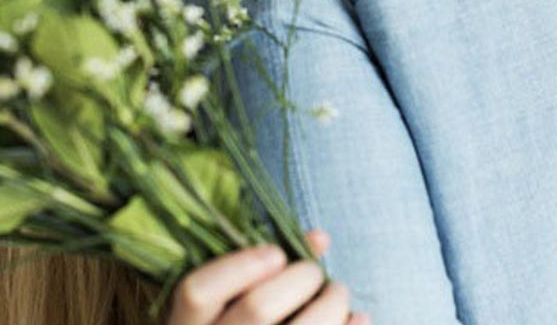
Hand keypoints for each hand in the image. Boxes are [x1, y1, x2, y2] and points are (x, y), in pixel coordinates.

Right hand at [165, 229, 370, 323]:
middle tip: (315, 274)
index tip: (276, 253)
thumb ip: (259, 269)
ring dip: (331, 304)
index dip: (240, 265)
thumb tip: (319, 239)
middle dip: (300, 277)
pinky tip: (359, 320)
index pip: (198, 292)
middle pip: (257, 308)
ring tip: (337, 294)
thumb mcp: (225, 305)